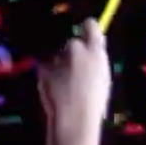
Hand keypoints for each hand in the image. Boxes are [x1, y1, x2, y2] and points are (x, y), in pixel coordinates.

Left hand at [38, 18, 112, 144]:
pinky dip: (49, 74)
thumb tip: (92, 52)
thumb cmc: (94, 104)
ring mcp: (57, 56)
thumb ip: (96, 60)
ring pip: (59, 56)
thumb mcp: (103, 78)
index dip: (88, 30)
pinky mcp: (42, 66)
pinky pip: (46, 66)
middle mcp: (75, 48)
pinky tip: (53, 89)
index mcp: (95, 51)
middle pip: (73, 43)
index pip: (90, 25)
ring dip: (60, 65)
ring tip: (63, 86)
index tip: (87, 37)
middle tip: (75, 71)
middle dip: (73, 54)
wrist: (72, 119)